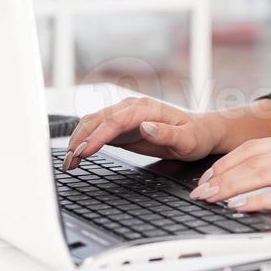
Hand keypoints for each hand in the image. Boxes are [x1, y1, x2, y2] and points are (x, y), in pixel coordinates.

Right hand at [62, 96, 218, 171]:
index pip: (115, 121)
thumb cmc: (196, 135)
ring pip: (93, 122)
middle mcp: (132, 108)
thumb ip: (166, 133)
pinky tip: (78, 154)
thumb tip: (145, 126)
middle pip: (98, 119)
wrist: (201, 132)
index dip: (97, 136)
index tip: (84, 152)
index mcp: (146, 108)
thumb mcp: (187, 139)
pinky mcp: (122, 126)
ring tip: (69, 162)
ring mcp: (125, 115)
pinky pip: (98, 129)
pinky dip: (84, 140)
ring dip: (78, 140)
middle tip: (69, 162)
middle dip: (81, 139)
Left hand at [188, 133, 270, 210]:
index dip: (228, 161)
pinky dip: (258, 200)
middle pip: (252, 158)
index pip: (256, 147)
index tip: (208, 176)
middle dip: (220, 175)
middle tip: (199, 191)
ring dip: (231, 187)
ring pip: (262, 173)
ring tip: (210, 199)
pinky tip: (241, 207)